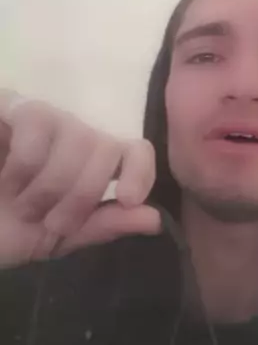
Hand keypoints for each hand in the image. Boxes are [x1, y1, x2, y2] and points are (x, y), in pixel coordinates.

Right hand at [0, 90, 161, 268]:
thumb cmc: (0, 231)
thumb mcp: (54, 238)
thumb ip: (102, 225)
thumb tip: (155, 218)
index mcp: (86, 166)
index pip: (133, 148)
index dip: (141, 169)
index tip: (130, 198)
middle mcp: (68, 136)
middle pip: (104, 145)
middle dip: (81, 194)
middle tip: (49, 222)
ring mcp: (36, 118)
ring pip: (77, 133)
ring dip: (51, 183)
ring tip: (21, 204)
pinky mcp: (7, 106)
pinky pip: (38, 119)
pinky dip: (27, 160)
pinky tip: (5, 178)